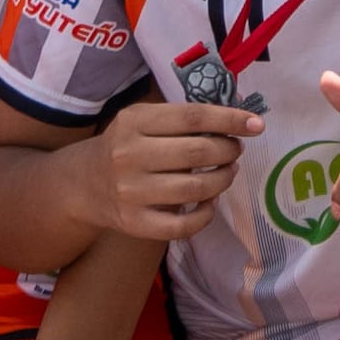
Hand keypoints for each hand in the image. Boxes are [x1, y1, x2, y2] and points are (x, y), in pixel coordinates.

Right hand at [68, 99, 257, 241]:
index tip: (256, 124)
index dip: (230, 120)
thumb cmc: (125, 145)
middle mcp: (129, 155)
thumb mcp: (143, 119)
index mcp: (134, 121)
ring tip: (228, 172)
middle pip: (198, 153)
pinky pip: (183, 225)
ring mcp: (130, 192)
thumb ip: (184, 116)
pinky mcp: (134, 223)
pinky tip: (210, 202)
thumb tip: (239, 114)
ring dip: (223, 180)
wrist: (83, 184)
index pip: (192, 117)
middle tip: (236, 150)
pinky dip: (206, 214)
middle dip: (228, 150)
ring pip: (195, 189)